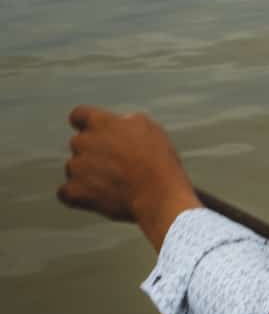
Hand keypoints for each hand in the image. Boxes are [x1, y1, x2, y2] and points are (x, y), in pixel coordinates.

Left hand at [59, 107, 200, 249]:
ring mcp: (76, 167)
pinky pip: (66, 193)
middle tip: (115, 165)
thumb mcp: (149, 128)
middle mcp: (83, 141)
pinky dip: (78, 196)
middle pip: (79, 144)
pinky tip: (96, 198)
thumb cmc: (158, 161)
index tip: (92, 132)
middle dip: (92, 152)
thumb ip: (125, 122)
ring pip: (74, 168)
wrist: (157, 194)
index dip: (85, 123)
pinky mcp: (74, 190)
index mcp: (101, 122)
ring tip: (113, 185)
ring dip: (87, 175)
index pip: (79, 115)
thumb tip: (118, 124)